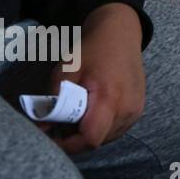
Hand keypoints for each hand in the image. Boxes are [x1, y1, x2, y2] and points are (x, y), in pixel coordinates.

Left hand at [45, 3, 144, 153]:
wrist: (121, 34)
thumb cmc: (92, 50)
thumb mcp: (65, 71)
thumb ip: (53, 101)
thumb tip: (41, 127)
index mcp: (110, 97)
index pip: (91, 138)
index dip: (69, 145)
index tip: (53, 137)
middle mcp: (128, 108)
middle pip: (98, 141)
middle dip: (76, 139)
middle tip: (60, 124)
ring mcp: (136, 110)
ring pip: (107, 137)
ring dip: (89, 133)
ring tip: (76, 115)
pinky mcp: (138, 109)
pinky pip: (117, 129)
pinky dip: (102, 126)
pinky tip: (93, 110)